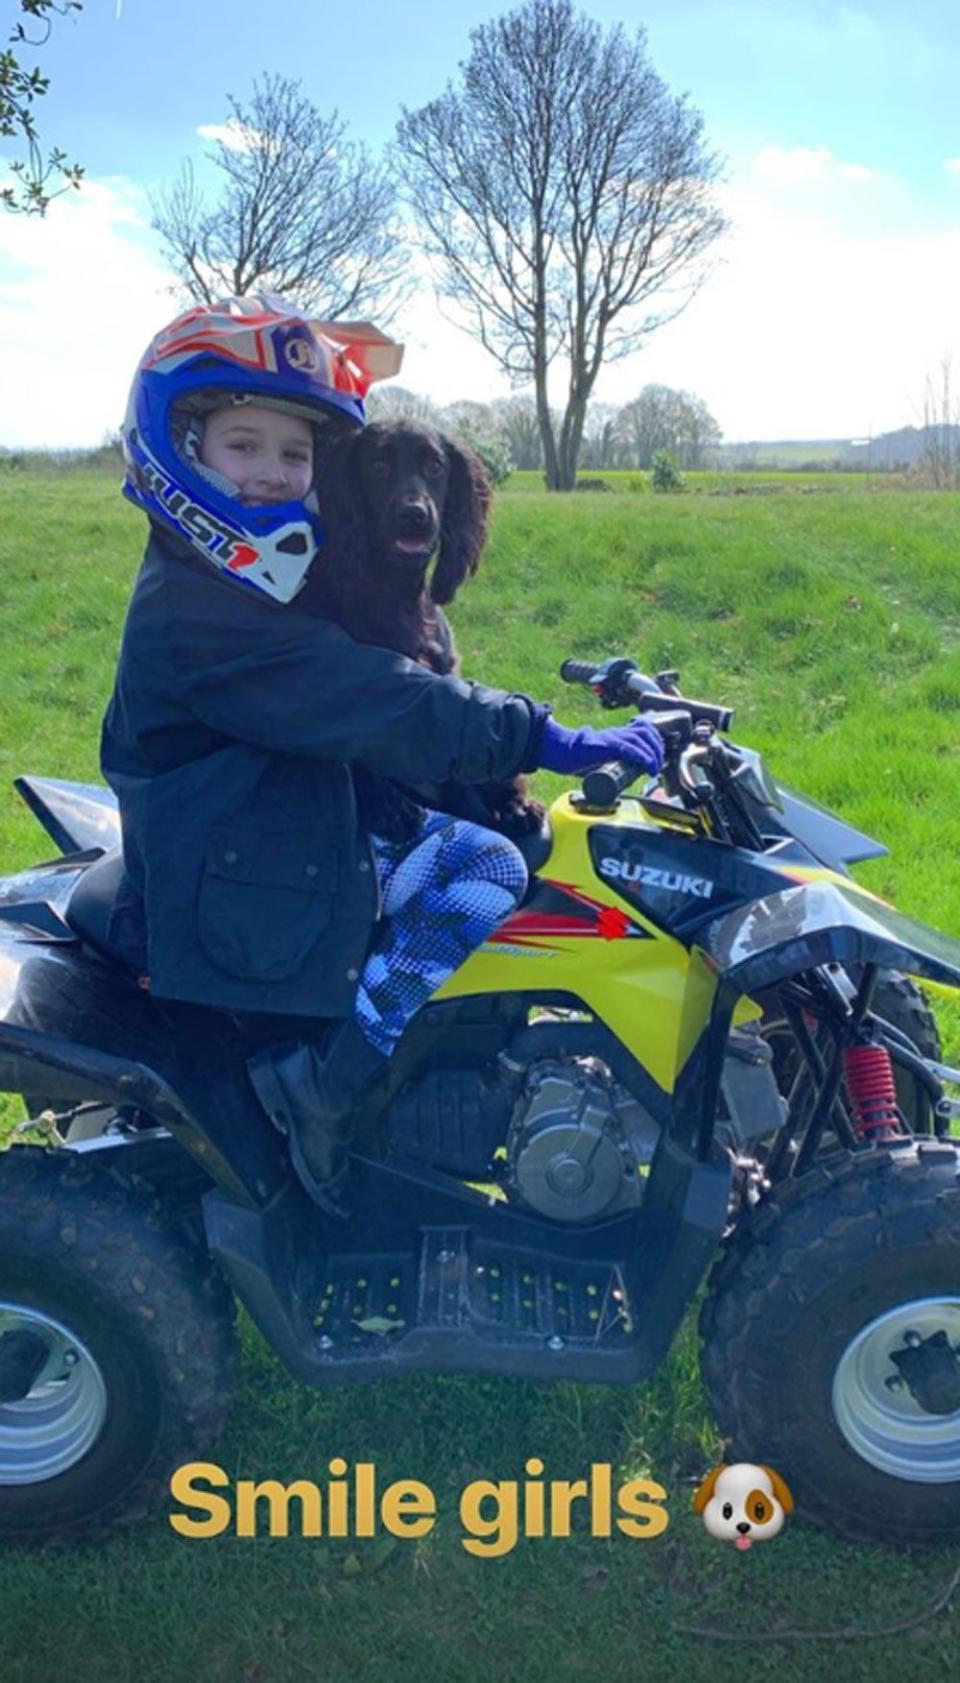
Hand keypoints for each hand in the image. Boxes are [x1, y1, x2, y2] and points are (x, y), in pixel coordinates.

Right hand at [536, 715, 664, 776]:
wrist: (562, 753)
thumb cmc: (578, 758)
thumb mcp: (603, 759)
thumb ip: (614, 764)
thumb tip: (626, 780)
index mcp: (618, 735)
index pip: (643, 728)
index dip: (655, 739)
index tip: (659, 755)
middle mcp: (617, 733)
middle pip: (646, 730)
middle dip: (657, 747)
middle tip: (658, 763)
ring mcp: (612, 737)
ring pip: (641, 737)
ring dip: (653, 752)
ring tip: (654, 767)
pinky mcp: (606, 745)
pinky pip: (629, 748)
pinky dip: (642, 756)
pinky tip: (648, 766)